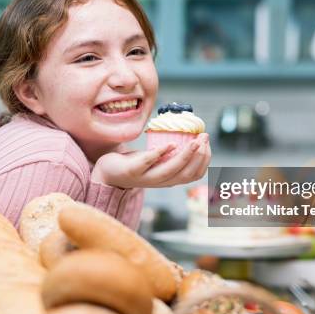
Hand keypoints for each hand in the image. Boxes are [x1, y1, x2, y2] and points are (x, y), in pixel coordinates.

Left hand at [91, 133, 210, 188]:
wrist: (108, 172)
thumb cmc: (136, 163)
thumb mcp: (157, 159)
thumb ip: (171, 153)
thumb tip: (188, 132)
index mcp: (170, 178)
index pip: (195, 175)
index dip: (205, 160)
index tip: (206, 142)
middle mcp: (161, 181)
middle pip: (187, 174)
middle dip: (200, 156)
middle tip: (204, 137)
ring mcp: (147, 178)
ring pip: (171, 170)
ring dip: (186, 155)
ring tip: (194, 141)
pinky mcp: (132, 171)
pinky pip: (149, 162)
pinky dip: (161, 153)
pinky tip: (171, 144)